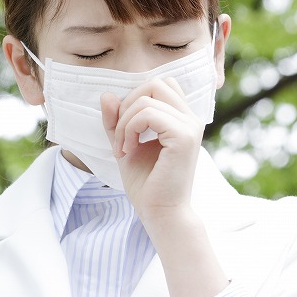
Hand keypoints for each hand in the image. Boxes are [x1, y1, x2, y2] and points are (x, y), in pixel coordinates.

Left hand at [100, 76, 202, 224]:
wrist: (160, 213)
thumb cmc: (146, 183)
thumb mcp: (124, 143)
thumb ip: (116, 120)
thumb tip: (106, 94)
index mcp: (181, 118)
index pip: (159, 84)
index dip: (134, 98)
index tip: (124, 129)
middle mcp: (190, 118)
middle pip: (154, 83)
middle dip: (128, 105)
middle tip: (121, 137)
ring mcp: (190, 126)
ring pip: (146, 98)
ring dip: (124, 122)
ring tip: (123, 148)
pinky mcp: (184, 137)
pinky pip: (148, 114)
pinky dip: (129, 129)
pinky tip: (128, 151)